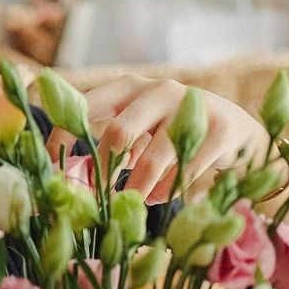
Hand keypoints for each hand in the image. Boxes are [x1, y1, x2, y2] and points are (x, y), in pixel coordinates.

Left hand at [45, 73, 269, 203]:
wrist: (238, 130)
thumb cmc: (174, 132)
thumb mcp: (141, 129)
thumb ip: (113, 143)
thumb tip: (74, 177)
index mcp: (130, 86)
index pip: (85, 104)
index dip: (63, 135)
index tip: (50, 167)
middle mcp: (159, 90)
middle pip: (119, 133)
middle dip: (105, 170)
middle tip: (98, 195)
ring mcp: (191, 107)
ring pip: (152, 160)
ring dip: (137, 190)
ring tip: (132, 202)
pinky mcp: (219, 130)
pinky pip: (182, 173)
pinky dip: (166, 192)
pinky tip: (160, 196)